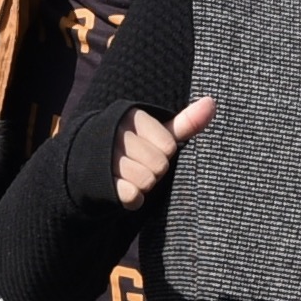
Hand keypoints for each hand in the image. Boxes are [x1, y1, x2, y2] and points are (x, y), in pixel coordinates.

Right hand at [110, 92, 213, 207]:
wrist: (88, 161)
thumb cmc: (134, 145)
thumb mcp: (158, 131)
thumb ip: (186, 122)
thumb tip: (212, 102)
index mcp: (133, 118)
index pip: (169, 147)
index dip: (163, 154)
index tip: (148, 149)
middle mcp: (117, 134)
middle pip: (159, 165)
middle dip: (153, 171)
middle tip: (138, 165)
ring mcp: (106, 157)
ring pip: (146, 181)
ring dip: (143, 185)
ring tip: (129, 175)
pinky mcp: (100, 181)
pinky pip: (132, 196)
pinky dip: (133, 199)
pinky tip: (124, 188)